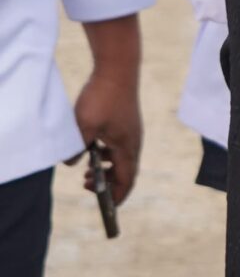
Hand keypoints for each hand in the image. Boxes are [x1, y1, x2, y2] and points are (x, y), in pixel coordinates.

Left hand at [70, 68, 142, 206]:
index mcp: (127, 147)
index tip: (108, 206)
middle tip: (85, 185)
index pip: (126, 179)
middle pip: (125, 171)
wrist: (118, 70)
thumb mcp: (83, 127)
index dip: (118, 195)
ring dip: (106, 168)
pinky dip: (106, 154)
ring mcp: (131, 131)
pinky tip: (91, 148)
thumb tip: (70, 163)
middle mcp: (133, 141)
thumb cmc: (102, 98)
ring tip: (85, 170)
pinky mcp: (126, 122)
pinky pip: (119, 146)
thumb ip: (76, 148)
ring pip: (122, 158)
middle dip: (108, 183)